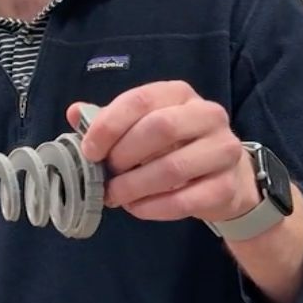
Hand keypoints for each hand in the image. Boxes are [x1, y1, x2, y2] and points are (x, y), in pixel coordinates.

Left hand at [68, 80, 259, 223]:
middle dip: (124, 154)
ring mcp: (224, 150)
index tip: (89, 150)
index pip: (140, 99)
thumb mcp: (142, 126)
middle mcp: (207, 115)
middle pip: (160, 128)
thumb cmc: (174, 146)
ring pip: (173, 167)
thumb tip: (75, 113)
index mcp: (179, 94)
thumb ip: (110, 119)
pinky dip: (154, 207)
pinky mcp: (228, 186)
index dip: (109, 125)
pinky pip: (186, 200)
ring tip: (115, 196)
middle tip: (105, 174)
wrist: (226, 178)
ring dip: (135, 186)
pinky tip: (137, 208)